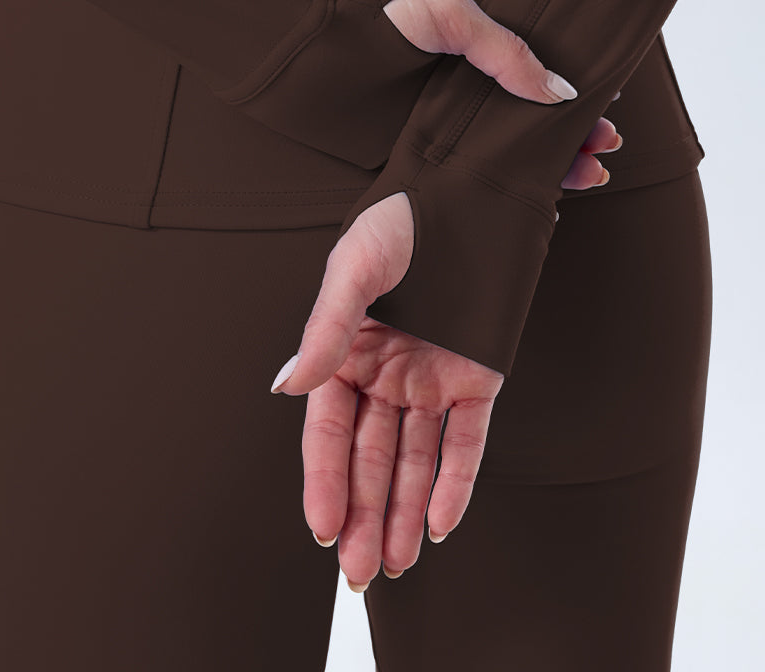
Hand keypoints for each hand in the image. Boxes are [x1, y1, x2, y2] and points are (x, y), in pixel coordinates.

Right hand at [269, 0, 622, 592]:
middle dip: (363, 515)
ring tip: (394, 566)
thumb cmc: (401, 217)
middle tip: (358, 574)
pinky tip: (441, 524)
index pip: (329, 429)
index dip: (325, 480)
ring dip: (405, 511)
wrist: (470, 190)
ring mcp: (431, 377)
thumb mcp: (355, 265)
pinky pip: (468, 438)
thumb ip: (325, 326)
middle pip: (370, 457)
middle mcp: (386, 372)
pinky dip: (456, 479)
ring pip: (415, 458)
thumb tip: (285, 386)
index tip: (323, 528)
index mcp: (347, 349)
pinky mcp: (478, 375)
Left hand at [381, 0, 622, 188]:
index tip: (602, 128)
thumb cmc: (378, 18)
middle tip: (600, 163)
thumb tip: (560, 91)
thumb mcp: (450, 15)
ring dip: (543, 172)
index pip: (537, 88)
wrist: (306, 46)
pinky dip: (491, 198)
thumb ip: (506, 51)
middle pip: (528, 128)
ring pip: (501, 159)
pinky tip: (524, 208)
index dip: (572, 109)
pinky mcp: (407, 159)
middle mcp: (461, 96)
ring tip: (581, 183)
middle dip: (568, 145)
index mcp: (474, 59)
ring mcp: (436, 130)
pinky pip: (458, 184)